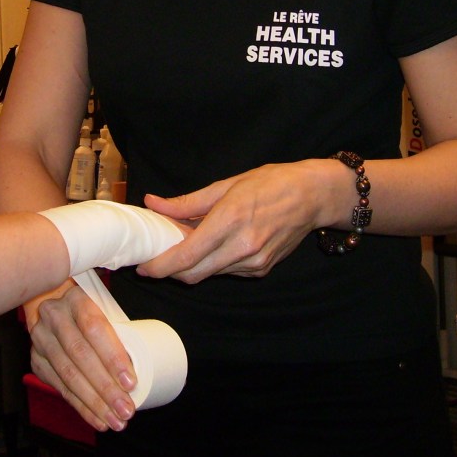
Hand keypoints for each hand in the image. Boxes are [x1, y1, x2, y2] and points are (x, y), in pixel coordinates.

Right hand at [24, 280, 137, 431]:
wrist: (57, 308)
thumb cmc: (92, 314)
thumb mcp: (104, 311)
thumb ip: (118, 332)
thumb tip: (140, 369)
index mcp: (75, 299)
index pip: (94, 328)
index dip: (113, 357)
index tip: (130, 382)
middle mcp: (54, 316)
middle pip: (80, 355)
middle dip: (105, 388)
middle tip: (126, 409)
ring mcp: (41, 339)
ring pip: (68, 375)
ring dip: (94, 403)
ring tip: (115, 420)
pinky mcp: (36, 360)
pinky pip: (60, 387)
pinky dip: (81, 406)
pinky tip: (97, 419)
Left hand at [137, 160, 339, 282]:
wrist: (313, 196)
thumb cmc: (270, 183)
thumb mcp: (226, 185)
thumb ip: (187, 202)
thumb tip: (153, 203)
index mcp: (230, 220)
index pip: (186, 255)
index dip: (160, 266)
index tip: (143, 267)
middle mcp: (242, 247)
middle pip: (193, 273)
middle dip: (169, 271)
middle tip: (155, 259)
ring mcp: (254, 262)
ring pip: (209, 274)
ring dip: (191, 265)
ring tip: (185, 244)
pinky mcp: (262, 269)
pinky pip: (227, 271)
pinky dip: (212, 263)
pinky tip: (212, 246)